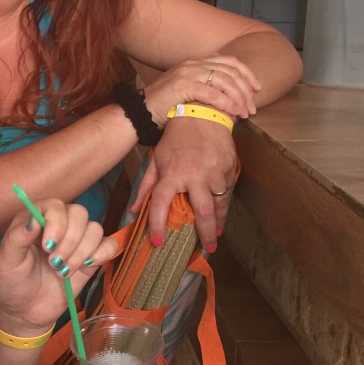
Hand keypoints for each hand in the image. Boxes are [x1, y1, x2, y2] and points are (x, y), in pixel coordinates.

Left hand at [0, 200, 117, 333]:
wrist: (24, 310)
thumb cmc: (11, 281)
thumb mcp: (7, 260)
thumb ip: (17, 238)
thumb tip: (34, 220)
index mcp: (37, 219)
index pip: (55, 206)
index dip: (57, 223)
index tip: (47, 247)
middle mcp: (59, 225)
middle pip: (79, 213)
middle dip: (70, 240)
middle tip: (54, 263)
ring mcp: (77, 241)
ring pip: (95, 229)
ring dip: (82, 251)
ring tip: (63, 272)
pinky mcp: (90, 259)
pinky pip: (109, 245)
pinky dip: (103, 253)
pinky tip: (87, 266)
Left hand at [132, 117, 237, 251]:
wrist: (202, 113)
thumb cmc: (176, 138)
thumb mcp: (157, 158)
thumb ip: (146, 185)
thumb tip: (134, 210)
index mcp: (172, 173)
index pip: (161, 204)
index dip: (158, 224)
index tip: (158, 242)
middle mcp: (194, 175)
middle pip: (202, 212)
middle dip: (204, 234)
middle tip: (206, 250)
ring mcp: (215, 172)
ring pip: (219, 205)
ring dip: (218, 223)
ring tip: (215, 237)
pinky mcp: (229, 168)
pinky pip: (227, 191)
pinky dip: (224, 203)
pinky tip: (221, 213)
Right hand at [143, 54, 260, 125]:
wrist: (140, 112)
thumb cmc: (164, 106)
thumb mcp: (187, 90)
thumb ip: (205, 87)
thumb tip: (228, 96)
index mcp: (196, 62)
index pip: (230, 61)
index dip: (247, 74)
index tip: (257, 89)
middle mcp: (193, 63)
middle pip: (230, 71)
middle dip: (245, 90)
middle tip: (252, 108)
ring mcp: (187, 73)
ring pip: (224, 81)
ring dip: (238, 98)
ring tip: (244, 113)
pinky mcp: (182, 86)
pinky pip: (211, 93)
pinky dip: (225, 103)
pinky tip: (232, 113)